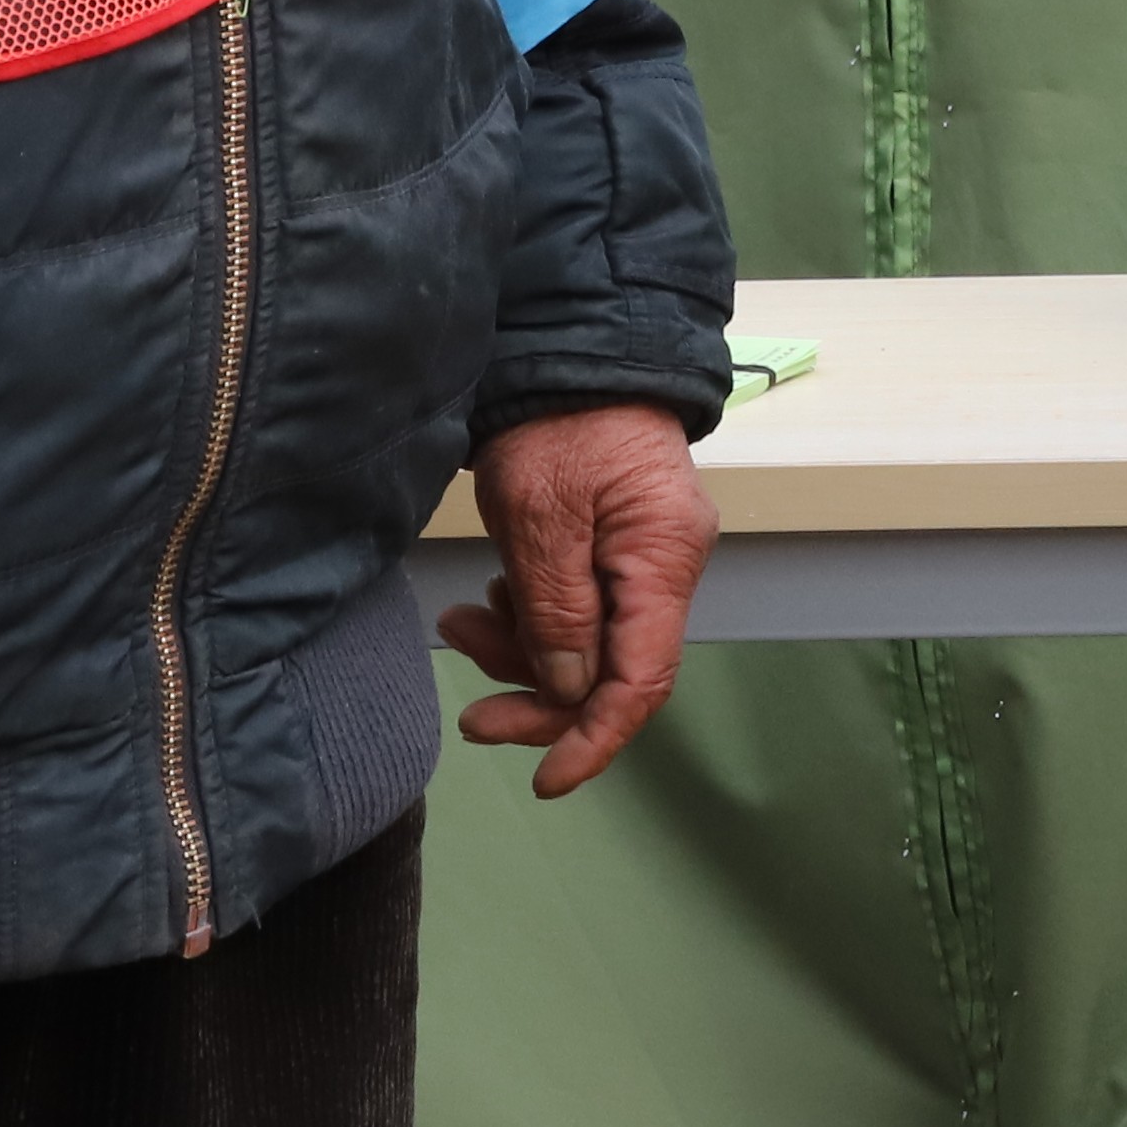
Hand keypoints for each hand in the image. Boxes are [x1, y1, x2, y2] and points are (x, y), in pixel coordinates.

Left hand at [446, 402, 715, 797]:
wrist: (573, 345)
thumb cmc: (558, 421)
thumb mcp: (540, 516)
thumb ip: (556, 610)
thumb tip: (567, 689)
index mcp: (662, 560)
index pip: (642, 680)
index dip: (595, 739)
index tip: (546, 780)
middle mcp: (667, 566)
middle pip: (612, 670)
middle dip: (539, 696)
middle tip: (472, 713)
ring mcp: (644, 555)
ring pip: (588, 643)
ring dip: (521, 650)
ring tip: (459, 624)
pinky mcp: (616, 544)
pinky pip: (579, 607)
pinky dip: (530, 617)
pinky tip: (493, 595)